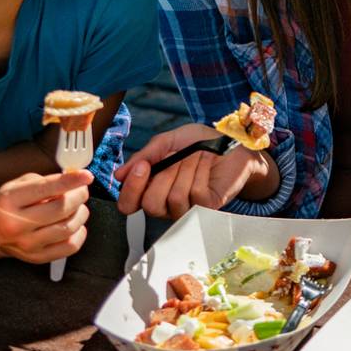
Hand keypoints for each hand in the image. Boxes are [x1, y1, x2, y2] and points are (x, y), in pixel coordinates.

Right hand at [0, 169, 91, 262]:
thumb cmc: (5, 205)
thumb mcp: (17, 185)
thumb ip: (45, 181)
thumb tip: (73, 181)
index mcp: (10, 201)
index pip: (46, 188)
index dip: (71, 180)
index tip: (86, 176)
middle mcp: (17, 224)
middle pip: (61, 209)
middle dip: (79, 196)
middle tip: (81, 191)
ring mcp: (27, 244)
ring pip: (68, 228)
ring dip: (80, 214)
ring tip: (78, 207)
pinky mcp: (36, 257)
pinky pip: (69, 247)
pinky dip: (79, 233)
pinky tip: (75, 225)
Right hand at [115, 123, 273, 216]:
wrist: (230, 142)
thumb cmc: (198, 142)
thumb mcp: (166, 142)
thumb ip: (144, 157)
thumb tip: (119, 175)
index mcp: (150, 189)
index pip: (127, 205)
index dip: (131, 189)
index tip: (143, 166)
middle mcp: (165, 204)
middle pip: (150, 205)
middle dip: (164, 174)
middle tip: (177, 156)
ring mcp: (187, 209)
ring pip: (174, 199)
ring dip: (185, 169)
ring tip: (196, 157)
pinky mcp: (207, 208)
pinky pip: (196, 195)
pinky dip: (201, 173)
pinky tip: (206, 165)